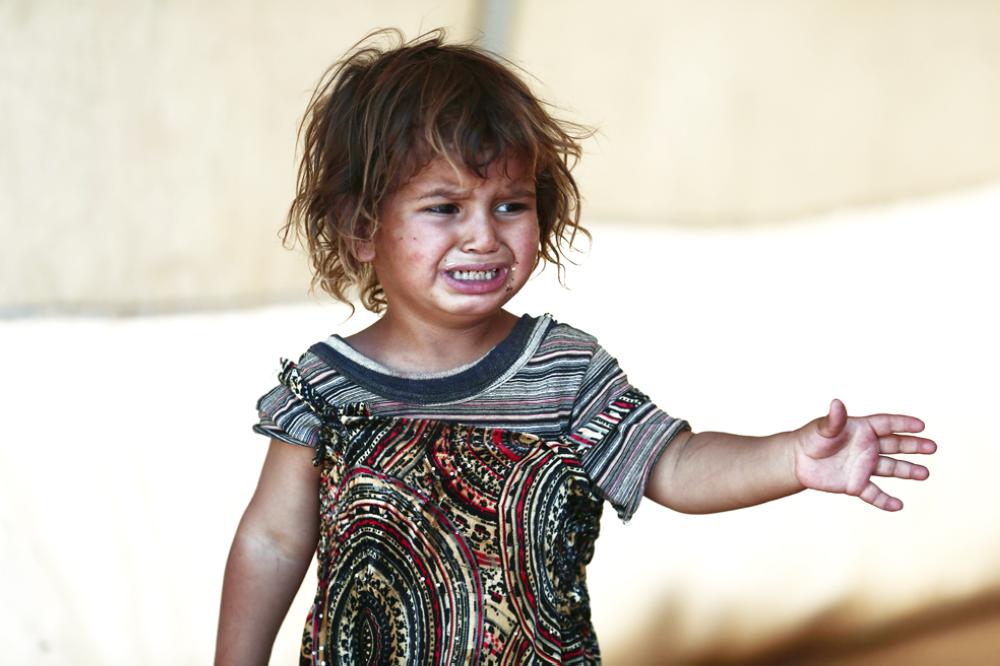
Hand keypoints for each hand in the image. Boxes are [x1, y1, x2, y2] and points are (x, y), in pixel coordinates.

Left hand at [793, 399, 935, 510]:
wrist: (797, 461)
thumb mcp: (822, 429)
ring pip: (890, 468)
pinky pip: (874, 494)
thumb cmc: (810, 438)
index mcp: (862, 429)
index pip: (887, 424)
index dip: (903, 424)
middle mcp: (868, 447)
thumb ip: (833, 420)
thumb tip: (837, 402)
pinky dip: (885, 501)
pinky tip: (898, 506)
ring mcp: (864, 466)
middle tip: (932, 447)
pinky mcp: (856, 484)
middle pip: (895, 445)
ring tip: (925, 474)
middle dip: (914, 446)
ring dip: (908, 471)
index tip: (921, 426)